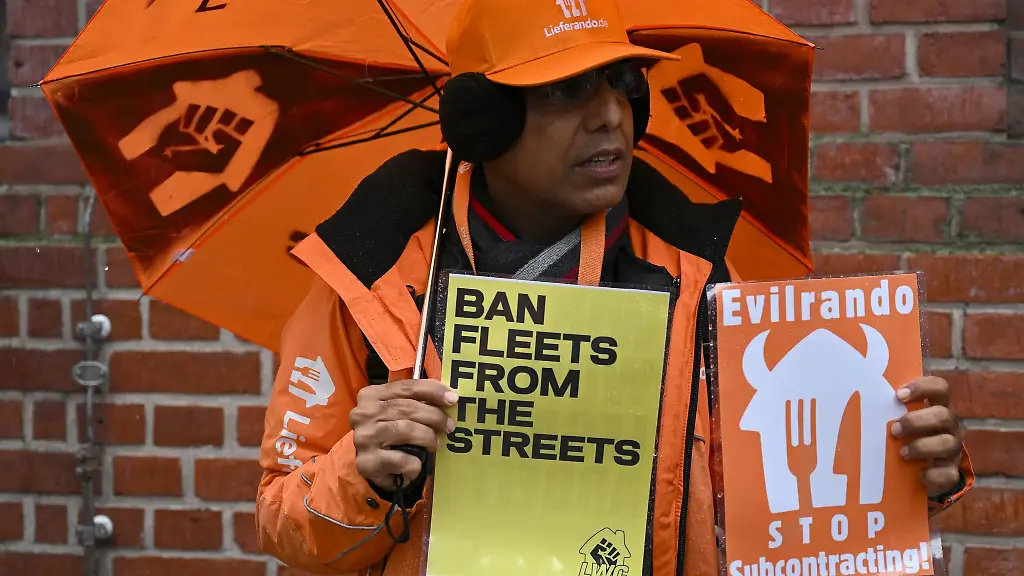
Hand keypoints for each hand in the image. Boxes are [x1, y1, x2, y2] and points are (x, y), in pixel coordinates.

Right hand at [350, 379, 458, 489]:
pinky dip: (415, 464)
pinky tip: (415, 465)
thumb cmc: (389, 433)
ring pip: (406, 430)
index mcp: (371, 395)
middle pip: (408, 408)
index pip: (406, 387)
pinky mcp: (367, 462)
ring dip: (427, 438)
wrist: (369, 467)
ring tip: (435, 445)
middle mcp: (363, 414)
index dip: (432, 391)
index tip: (453, 399)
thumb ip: (416, 401)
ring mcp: (363, 438)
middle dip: (434, 417)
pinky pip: (402, 459)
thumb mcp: (397, 412)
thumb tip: (449, 398)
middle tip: (449, 426)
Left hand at [890, 376, 963, 497]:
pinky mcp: (950, 472)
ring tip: (902, 452)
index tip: (899, 395)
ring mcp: (952, 449)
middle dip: (916, 422)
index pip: (940, 387)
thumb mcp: (898, 420)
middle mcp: (949, 426)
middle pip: (943, 415)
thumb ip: (889, 409)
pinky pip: (947, 473)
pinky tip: (918, 474)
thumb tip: (856, 400)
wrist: (919, 471)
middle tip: (894, 429)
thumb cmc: (903, 436)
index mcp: (937, 406)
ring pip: (947, 443)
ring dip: (922, 447)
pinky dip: (931, 474)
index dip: (922, 387)